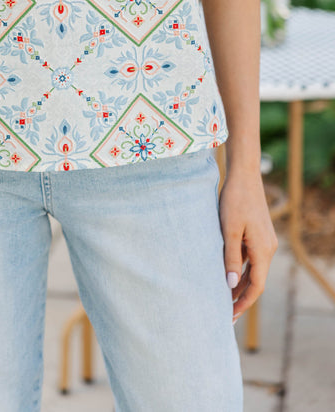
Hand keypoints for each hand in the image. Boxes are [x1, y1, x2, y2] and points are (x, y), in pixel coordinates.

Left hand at [218, 166, 278, 322]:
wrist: (244, 175)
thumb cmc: (234, 200)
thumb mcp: (229, 230)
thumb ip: (230, 257)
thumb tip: (230, 284)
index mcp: (263, 250)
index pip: (256, 286)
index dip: (243, 302)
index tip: (230, 316)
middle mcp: (268, 248)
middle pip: (256, 280)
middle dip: (241, 296)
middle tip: (224, 312)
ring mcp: (265, 241)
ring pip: (254, 269)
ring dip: (240, 283)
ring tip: (223, 297)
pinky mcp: (259, 234)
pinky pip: (251, 257)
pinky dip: (241, 268)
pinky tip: (227, 273)